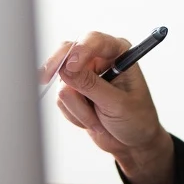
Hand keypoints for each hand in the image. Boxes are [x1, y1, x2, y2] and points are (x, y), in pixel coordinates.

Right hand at [46, 31, 173, 183]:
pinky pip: (61, 99)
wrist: (133, 142)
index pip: (94, 41)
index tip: (70, 66)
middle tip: (46, 78)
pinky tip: (92, 120)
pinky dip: (74, 114)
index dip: (80, 50)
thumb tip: (66, 68)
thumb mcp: (117, 103)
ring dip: (78, 106)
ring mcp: (85, 75)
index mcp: (119, 53)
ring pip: (63, 82)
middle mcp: (100, 59)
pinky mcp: (75, 91)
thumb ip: (91, 85)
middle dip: (60, 69)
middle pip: (68, 52)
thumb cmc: (137, 119)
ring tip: (98, 119)